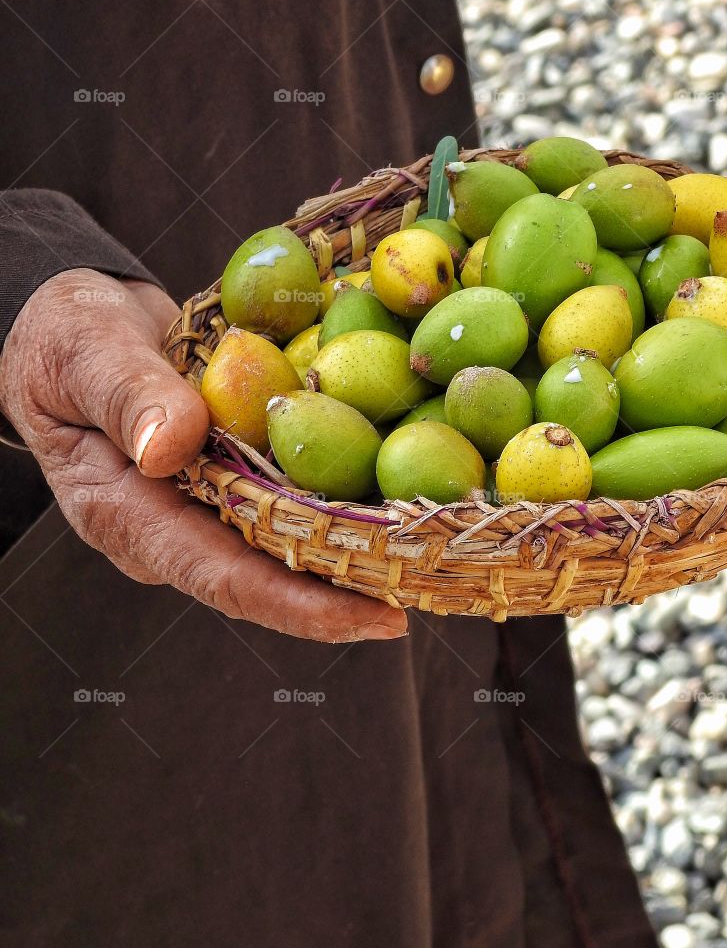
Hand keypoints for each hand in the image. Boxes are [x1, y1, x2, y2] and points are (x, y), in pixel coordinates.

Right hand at [0, 269, 406, 641]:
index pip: (224, 579)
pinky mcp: (232, 480)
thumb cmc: (67, 336)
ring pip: (289, 544)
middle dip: (351, 590)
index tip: (376, 621)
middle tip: (436, 589)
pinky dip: (343, 499)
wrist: (77, 326)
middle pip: (272, 576)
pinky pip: (292, 500)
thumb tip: (171, 448)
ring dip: (359, 551)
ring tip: (439, 556)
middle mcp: (177, 528)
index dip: (301, 606)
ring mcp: (207, 507)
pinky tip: (403, 492)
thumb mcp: (83, 351)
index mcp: (130, 517)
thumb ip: (126, 396)